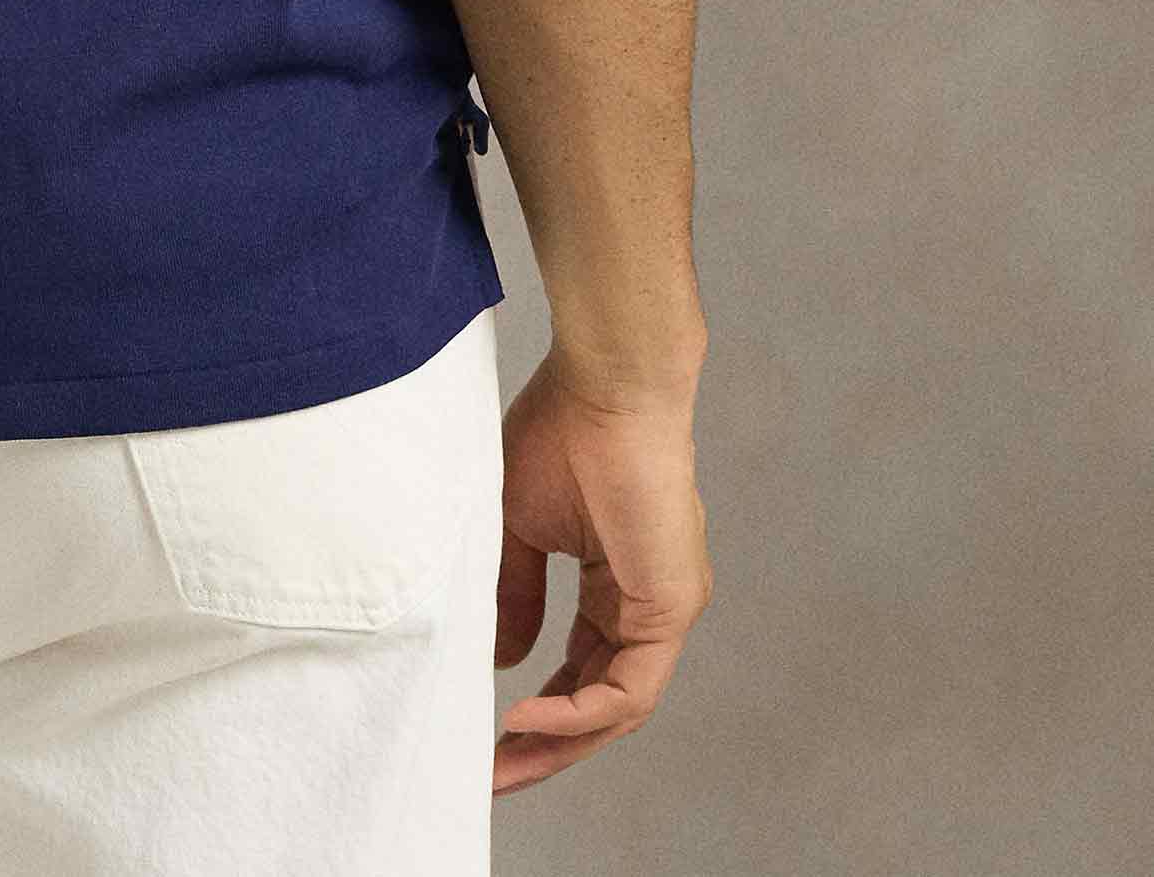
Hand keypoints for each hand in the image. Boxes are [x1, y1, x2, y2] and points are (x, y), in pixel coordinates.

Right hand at [491, 347, 711, 793]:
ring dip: (560, 741)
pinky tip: (528, 716)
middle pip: (600, 701)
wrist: (606, 384)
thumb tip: (505, 658)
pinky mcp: (672, 605)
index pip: (581, 668)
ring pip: (617, 706)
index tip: (488, 735)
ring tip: (504, 760)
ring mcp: (666, 608)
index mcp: (616, 583)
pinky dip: (578, 712)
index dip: (538, 708)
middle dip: (547, 745)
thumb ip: (516, 592)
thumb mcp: (519, 525)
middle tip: (495, 777)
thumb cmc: (563, 431)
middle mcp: (648, 603)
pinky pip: (627, 689)